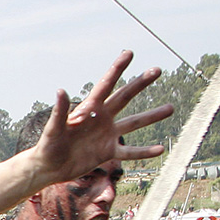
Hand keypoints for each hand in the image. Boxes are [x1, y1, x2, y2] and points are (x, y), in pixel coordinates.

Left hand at [31, 51, 173, 184]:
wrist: (50, 167)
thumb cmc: (48, 146)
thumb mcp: (53, 129)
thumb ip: (59, 112)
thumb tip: (60, 90)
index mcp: (88, 108)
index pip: (106, 84)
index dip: (117, 68)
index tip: (129, 52)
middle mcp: (102, 118)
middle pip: (125, 97)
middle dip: (140, 83)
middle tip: (158, 70)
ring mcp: (107, 134)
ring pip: (134, 122)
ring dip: (152, 116)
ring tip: (171, 107)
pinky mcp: (108, 151)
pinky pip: (130, 151)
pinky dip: (144, 151)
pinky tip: (160, 150)